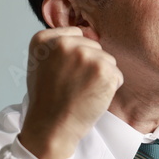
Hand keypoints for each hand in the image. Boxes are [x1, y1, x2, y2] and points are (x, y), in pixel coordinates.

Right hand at [17, 27, 122, 158]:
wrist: (51, 127)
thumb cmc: (48, 99)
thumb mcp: (41, 63)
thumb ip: (59, 44)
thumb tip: (90, 32)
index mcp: (44, 39)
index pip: (77, 34)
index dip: (76, 57)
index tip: (64, 73)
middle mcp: (64, 43)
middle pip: (94, 46)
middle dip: (89, 65)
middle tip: (73, 85)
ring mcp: (85, 55)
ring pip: (107, 60)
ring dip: (100, 76)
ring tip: (82, 91)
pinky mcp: (103, 70)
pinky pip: (117, 74)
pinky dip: (110, 87)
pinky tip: (93, 97)